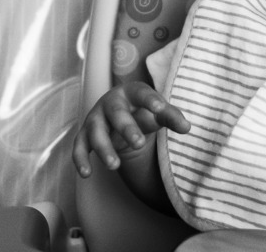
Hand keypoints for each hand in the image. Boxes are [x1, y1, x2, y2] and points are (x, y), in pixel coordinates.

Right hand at [72, 81, 189, 177]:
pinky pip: (79, 147)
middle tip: (138, 143)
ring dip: (103, 148)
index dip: (150, 100)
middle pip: (116, 112)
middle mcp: (110, 103)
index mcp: (131, 92)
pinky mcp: (84, 135)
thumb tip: (186, 127)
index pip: (142, 93)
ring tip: (114, 165)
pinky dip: (80, 159)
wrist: (120, 116)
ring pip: (95, 131)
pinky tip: (86, 174)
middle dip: (126, 127)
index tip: (160, 109)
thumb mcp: (158, 113)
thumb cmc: (143, 112)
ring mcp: (95, 118)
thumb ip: (171, 117)